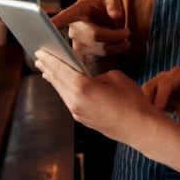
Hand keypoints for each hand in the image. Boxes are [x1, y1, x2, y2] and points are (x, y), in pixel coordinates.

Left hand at [35, 49, 161, 144]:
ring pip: (62, 92)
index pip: (61, 70)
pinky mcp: (83, 119)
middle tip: (39, 57)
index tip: (40, 51)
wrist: (140, 128)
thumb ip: (98, 76)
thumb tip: (91, 80)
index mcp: (83, 88)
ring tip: (47, 71)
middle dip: (48, 68)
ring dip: (54, 80)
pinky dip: (63, 90)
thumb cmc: (132, 101)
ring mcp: (78, 113)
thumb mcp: (116, 78)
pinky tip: (63, 86)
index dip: (50, 59)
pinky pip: (69, 101)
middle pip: (58, 82)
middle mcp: (76, 102)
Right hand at [52, 0, 130, 58]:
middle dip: (115, 36)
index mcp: (75, 13)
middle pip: (96, 36)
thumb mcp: (106, 2)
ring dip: (117, 46)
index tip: (47, 25)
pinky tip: (122, 46)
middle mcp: (73, 30)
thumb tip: (116, 15)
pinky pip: (99, 57)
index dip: (56, 21)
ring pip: (100, 49)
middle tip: (127, 32)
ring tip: (126, 40)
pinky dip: (113, 52)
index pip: (66, 16)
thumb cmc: (100, 10)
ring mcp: (76, 44)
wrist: (97, 21)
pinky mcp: (82, 56)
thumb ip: (112, 5)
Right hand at [143, 67, 179, 124]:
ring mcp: (157, 83)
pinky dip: (146, 109)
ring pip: (143, 94)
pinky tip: (153, 120)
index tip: (159, 112)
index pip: (165, 84)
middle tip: (152, 119)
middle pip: (149, 86)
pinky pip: (144, 100)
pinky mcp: (153, 92)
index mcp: (178, 75)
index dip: (160, 98)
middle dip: (148, 102)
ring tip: (153, 120)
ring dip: (145, 107)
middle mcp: (165, 76)